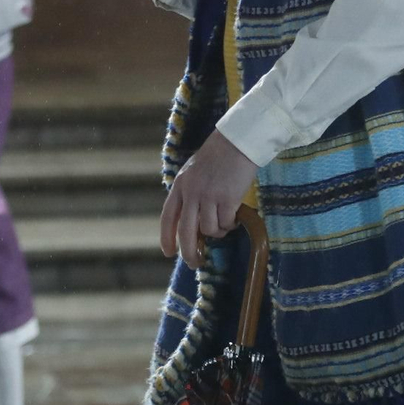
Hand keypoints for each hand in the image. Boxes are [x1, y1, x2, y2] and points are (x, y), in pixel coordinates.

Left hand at [160, 130, 257, 268]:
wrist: (237, 141)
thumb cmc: (218, 155)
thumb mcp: (193, 171)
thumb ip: (189, 193)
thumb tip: (192, 223)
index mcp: (180, 185)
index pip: (168, 217)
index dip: (166, 238)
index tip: (168, 253)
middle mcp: (192, 192)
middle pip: (186, 231)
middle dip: (189, 252)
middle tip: (195, 262)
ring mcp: (209, 195)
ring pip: (209, 229)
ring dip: (218, 232)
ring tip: (225, 222)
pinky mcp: (227, 198)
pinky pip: (226, 223)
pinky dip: (230, 224)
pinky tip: (234, 216)